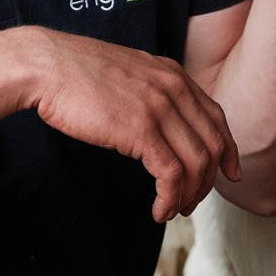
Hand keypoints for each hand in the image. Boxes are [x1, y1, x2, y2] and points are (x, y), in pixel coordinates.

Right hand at [23, 30, 241, 222]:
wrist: (46, 65)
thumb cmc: (73, 71)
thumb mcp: (125, 71)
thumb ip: (148, 88)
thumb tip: (153, 116)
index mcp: (172, 75)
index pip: (216, 117)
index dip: (228, 150)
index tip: (229, 173)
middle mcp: (174, 90)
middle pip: (213, 145)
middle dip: (209, 180)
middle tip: (193, 200)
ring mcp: (160, 109)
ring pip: (197, 164)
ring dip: (190, 195)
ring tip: (174, 210)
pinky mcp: (141, 131)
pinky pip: (171, 174)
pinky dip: (169, 198)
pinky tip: (158, 210)